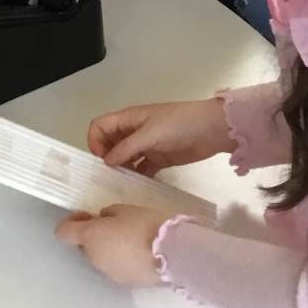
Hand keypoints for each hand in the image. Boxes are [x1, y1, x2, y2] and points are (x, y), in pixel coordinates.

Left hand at [56, 205, 164, 286]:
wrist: (174, 254)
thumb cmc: (146, 225)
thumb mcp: (125, 209)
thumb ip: (109, 215)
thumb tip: (104, 222)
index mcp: (90, 237)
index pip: (63, 233)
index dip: (71, 222)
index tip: (88, 215)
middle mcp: (94, 259)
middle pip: (86, 247)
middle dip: (96, 236)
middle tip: (117, 226)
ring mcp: (110, 274)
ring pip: (103, 259)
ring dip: (111, 250)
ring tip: (135, 241)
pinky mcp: (128, 284)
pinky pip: (119, 268)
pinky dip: (125, 261)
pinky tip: (144, 254)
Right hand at [87, 98, 231, 174]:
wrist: (212, 130)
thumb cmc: (179, 125)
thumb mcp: (150, 134)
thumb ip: (126, 148)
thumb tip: (106, 162)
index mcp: (128, 119)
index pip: (100, 126)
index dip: (95, 141)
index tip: (101, 160)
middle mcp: (134, 131)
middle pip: (109, 143)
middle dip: (105, 158)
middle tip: (108, 176)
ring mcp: (146, 145)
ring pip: (124, 157)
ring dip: (120, 169)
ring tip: (120, 185)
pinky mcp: (159, 158)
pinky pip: (141, 168)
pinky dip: (136, 176)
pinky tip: (136, 187)